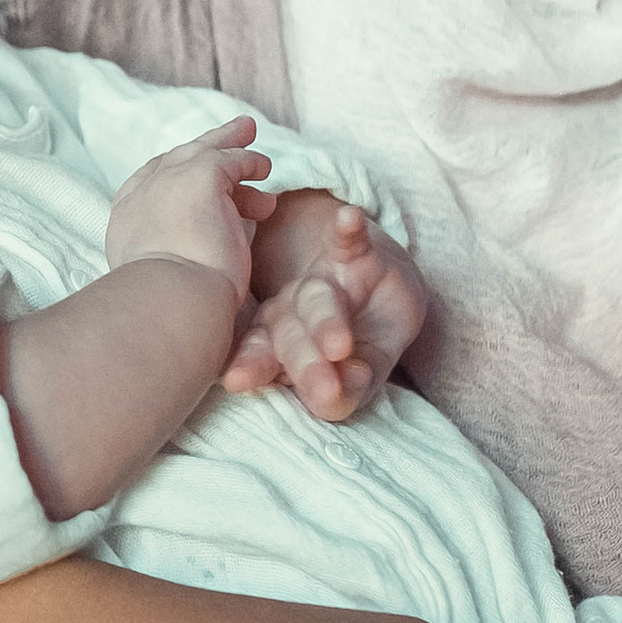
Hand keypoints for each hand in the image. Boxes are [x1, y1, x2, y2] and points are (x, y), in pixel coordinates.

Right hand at [104, 115, 269, 298]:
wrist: (170, 301)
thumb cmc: (168, 305)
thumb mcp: (157, 274)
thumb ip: (167, 255)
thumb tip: (190, 256)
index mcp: (127, 219)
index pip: (147, 184)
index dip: (168, 175)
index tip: (183, 175)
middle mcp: (143, 195)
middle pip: (173, 160)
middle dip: (199, 146)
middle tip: (223, 136)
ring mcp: (170, 181)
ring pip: (202, 151)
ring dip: (228, 143)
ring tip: (249, 134)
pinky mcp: (202, 176)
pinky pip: (232, 160)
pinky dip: (249, 161)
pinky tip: (264, 167)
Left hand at [225, 191, 427, 421]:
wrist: (383, 289)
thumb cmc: (358, 341)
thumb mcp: (355, 374)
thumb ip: (346, 390)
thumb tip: (334, 403)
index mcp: (278, 338)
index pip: (262, 354)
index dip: (254, 366)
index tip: (238, 381)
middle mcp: (293, 308)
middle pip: (288, 332)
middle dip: (301, 361)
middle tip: (317, 390)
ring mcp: (325, 279)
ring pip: (317, 298)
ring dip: (326, 321)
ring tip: (337, 345)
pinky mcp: (354, 252)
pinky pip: (349, 241)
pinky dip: (350, 230)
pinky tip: (349, 219)